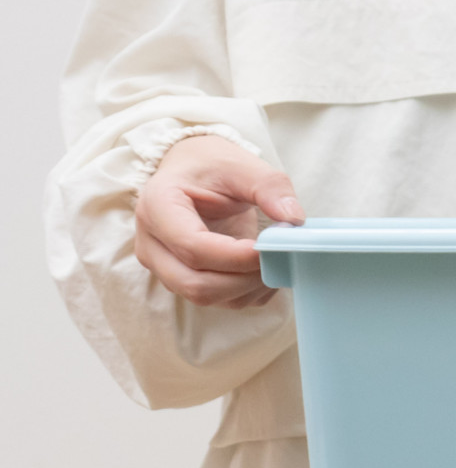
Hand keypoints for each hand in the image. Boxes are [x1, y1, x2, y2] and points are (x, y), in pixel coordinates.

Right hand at [134, 134, 304, 308]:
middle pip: (195, 283)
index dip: (236, 256)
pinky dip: (247, 293)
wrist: (193, 171)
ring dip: (247, 288)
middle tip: (276, 258)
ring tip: (273, 261)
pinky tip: (262, 270)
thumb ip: (270, 187)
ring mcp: (162, 266)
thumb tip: (294, 219)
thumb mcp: (242, 165)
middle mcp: (151, 242)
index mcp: (157, 206)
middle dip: (243, 279)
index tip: (269, 247)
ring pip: (205, 297)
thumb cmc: (212, 166)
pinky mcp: (181, 280)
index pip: (193, 247)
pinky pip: (217, 302)